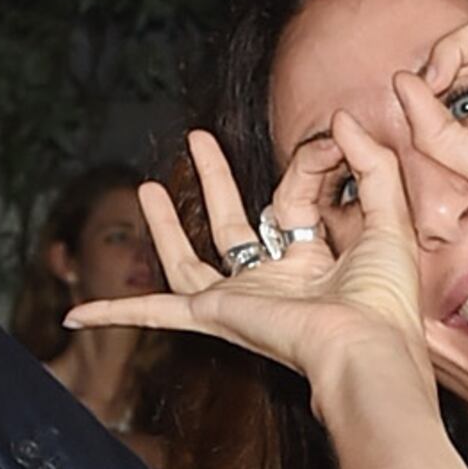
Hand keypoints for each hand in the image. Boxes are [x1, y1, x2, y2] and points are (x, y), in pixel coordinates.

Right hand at [69, 121, 443, 398]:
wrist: (366, 348)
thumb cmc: (385, 301)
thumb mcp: (388, 216)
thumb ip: (371, 165)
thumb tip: (340, 120)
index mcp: (314, 264)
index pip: (295, 195)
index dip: (315, 159)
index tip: (335, 138)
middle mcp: (273, 284)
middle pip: (232, 225)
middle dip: (213, 179)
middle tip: (197, 140)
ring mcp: (241, 301)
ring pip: (190, 260)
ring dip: (164, 226)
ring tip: (146, 186)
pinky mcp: (216, 315)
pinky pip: (156, 313)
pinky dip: (116, 315)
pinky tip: (79, 315)